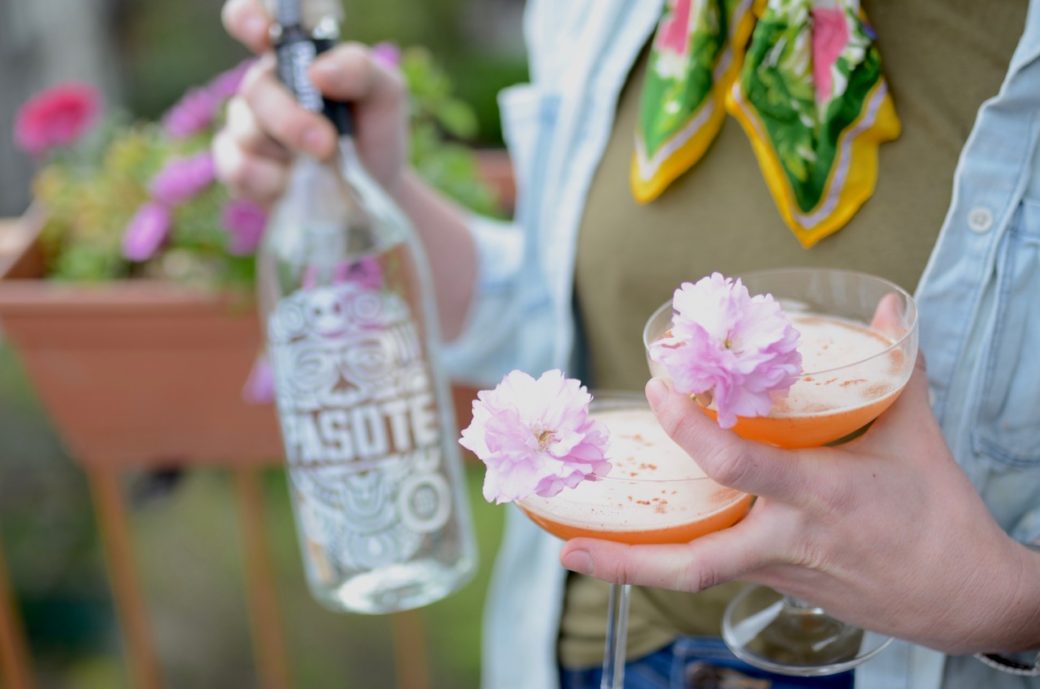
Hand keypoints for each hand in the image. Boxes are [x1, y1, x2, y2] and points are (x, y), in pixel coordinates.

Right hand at [214, 0, 408, 203]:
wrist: (374, 188)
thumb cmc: (374, 129)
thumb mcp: (385, 93)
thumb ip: (360, 69)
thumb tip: (318, 72)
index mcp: (294, 56)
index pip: (252, 17)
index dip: (249, 16)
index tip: (261, 32)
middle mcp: (265, 86)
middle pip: (255, 87)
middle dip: (289, 119)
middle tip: (326, 143)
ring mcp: (248, 126)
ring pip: (246, 131)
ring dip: (289, 153)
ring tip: (322, 164)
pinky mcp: (240, 166)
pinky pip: (237, 168)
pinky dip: (270, 181)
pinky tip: (293, 184)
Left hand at [560, 359, 1039, 653]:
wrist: (960, 597)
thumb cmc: (939, 517)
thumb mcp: (917, 436)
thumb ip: (894, 368)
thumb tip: (885, 308)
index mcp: (819, 493)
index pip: (738, 462)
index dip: (689, 428)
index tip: (658, 389)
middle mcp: (785, 537)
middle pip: (696, 560)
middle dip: (628, 558)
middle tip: (567, 542)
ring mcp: (775, 568)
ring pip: (693, 573)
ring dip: (632, 565)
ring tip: (575, 550)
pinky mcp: (774, 581)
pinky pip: (712, 566)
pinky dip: (671, 551)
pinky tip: (636, 536)